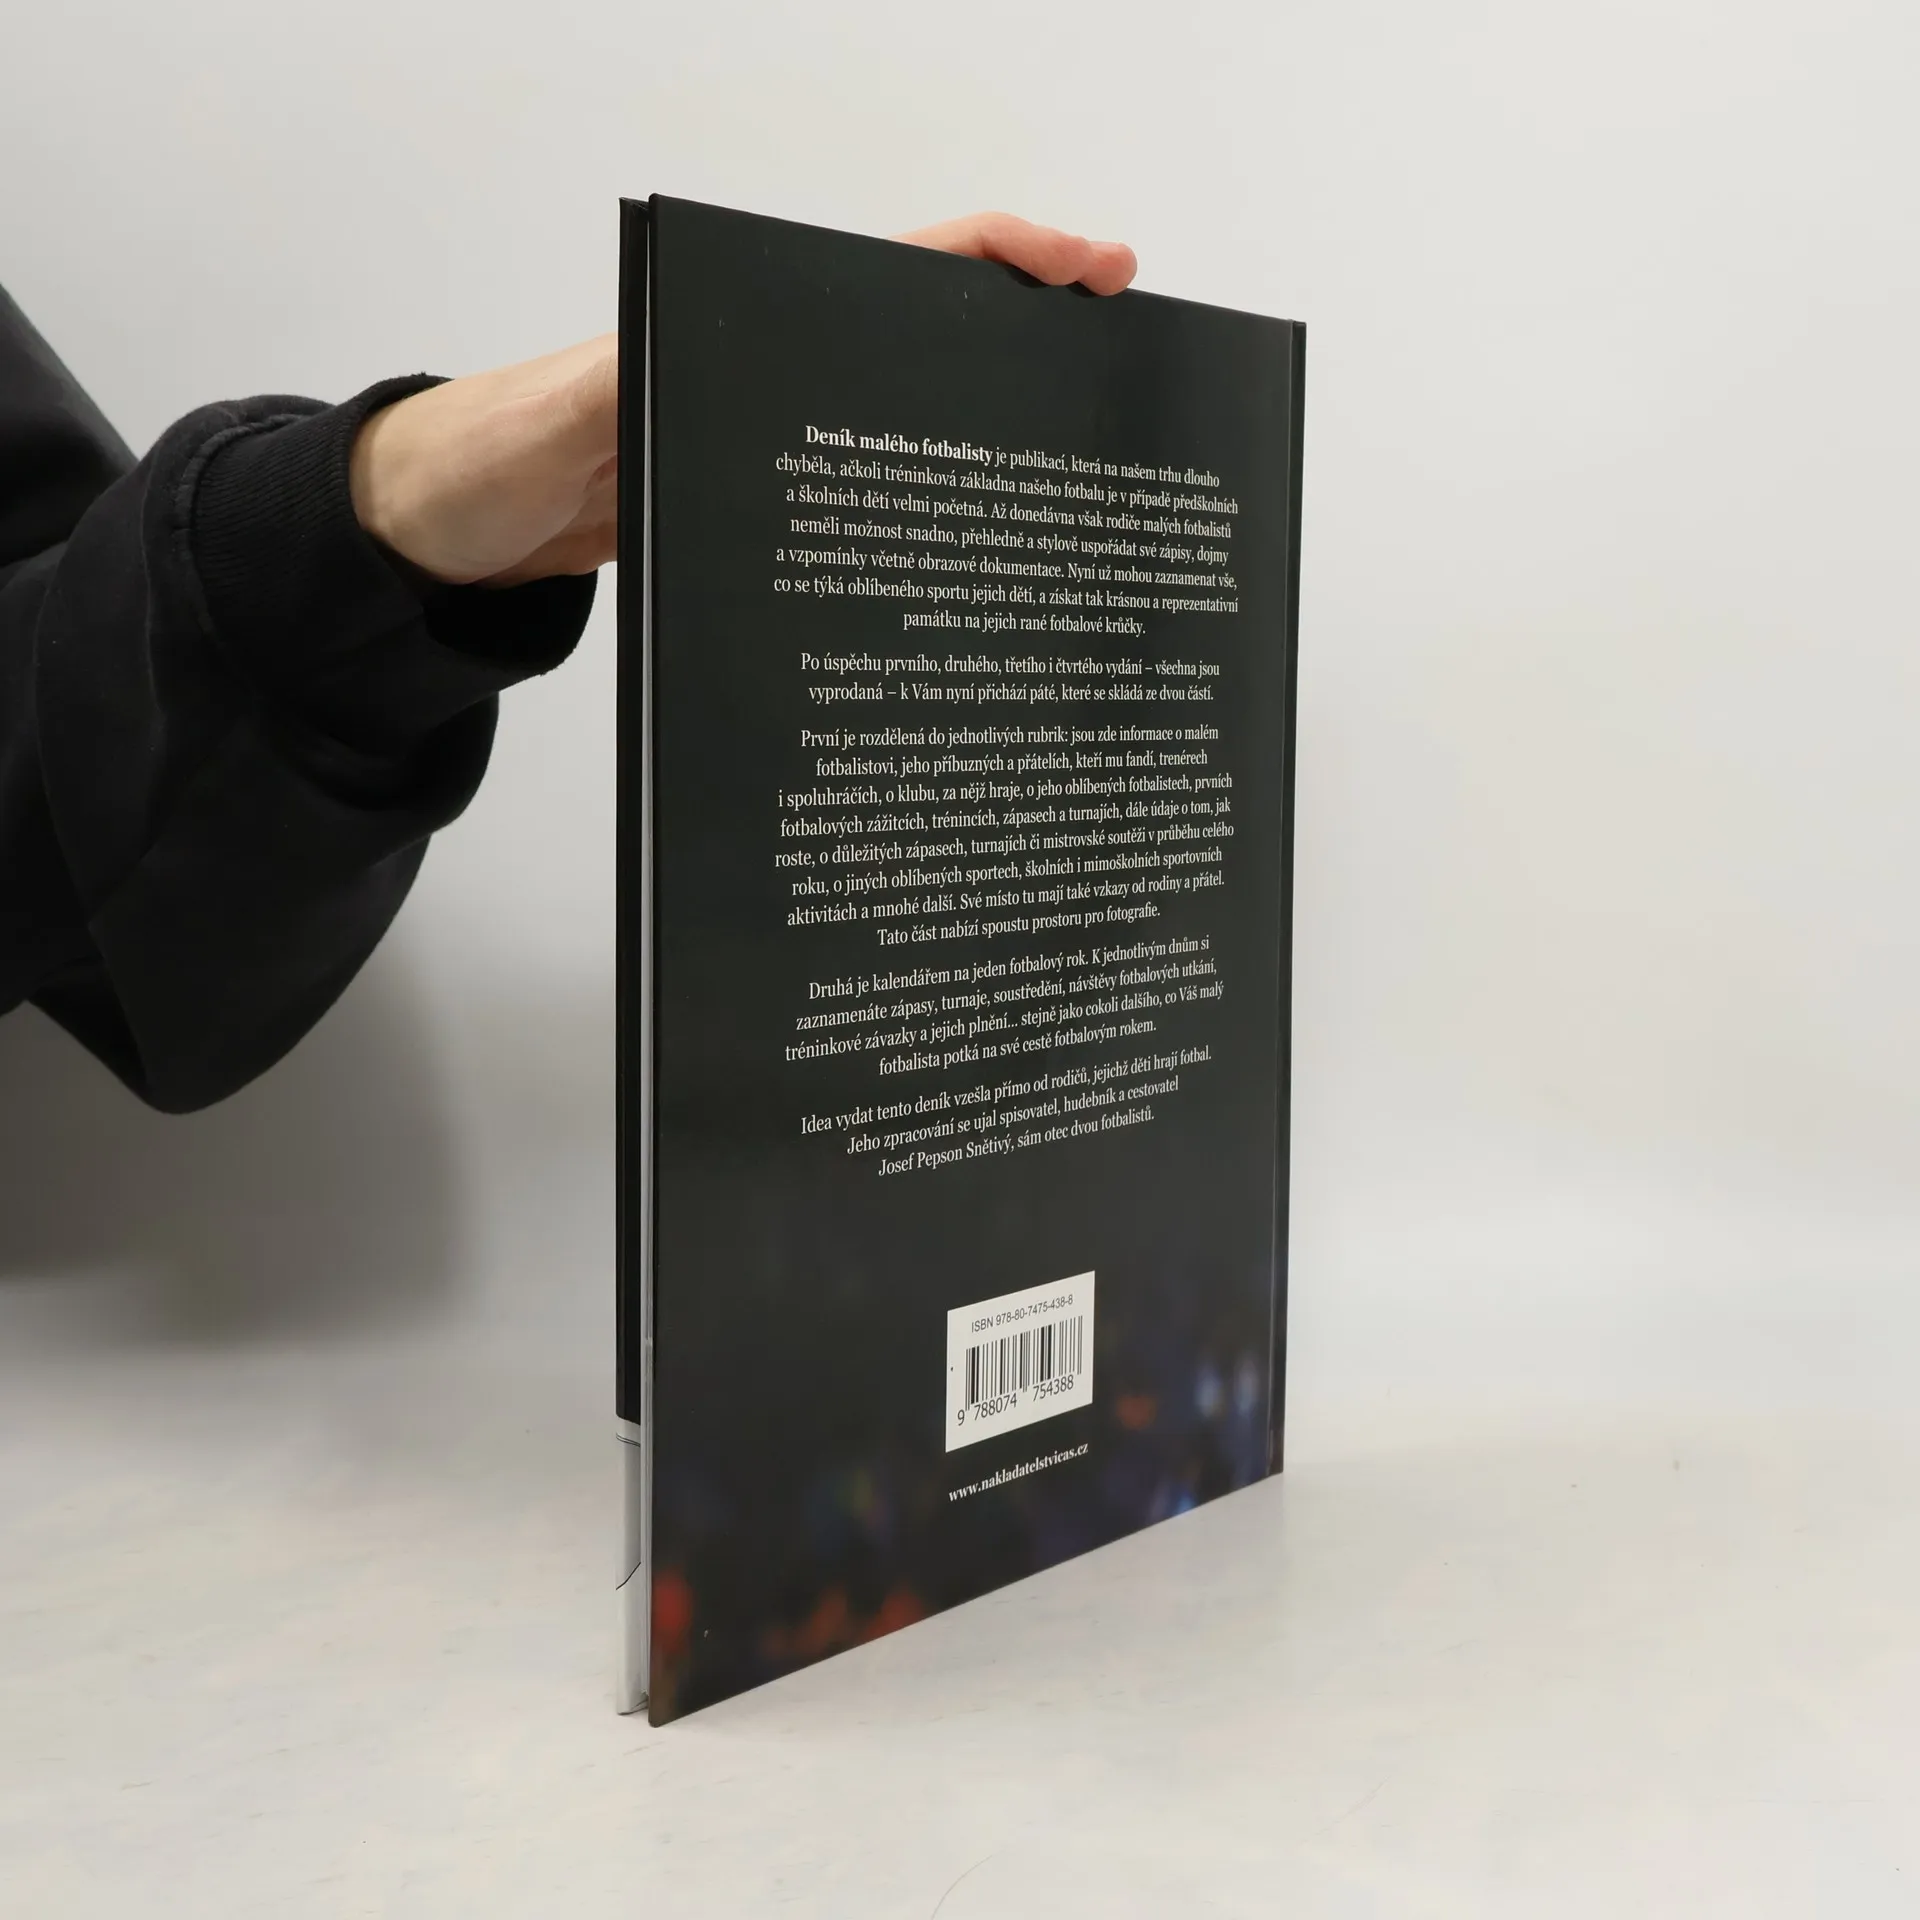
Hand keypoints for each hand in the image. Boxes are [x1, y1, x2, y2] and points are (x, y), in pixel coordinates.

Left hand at [349, 213, 1137, 588]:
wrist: (447, 530)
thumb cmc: (487, 457)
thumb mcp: (556, 418)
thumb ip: (615, 392)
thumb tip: (682, 380)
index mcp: (743, 321)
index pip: (907, 263)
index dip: (1009, 254)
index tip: (1097, 268)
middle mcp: (777, 369)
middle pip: (936, 332)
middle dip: (1037, 335)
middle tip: (1124, 370)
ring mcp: (776, 434)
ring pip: (912, 406)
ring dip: (994, 420)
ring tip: (1080, 458)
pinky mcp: (759, 499)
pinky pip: (869, 484)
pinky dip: (931, 493)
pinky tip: (973, 545)